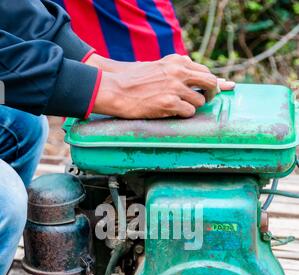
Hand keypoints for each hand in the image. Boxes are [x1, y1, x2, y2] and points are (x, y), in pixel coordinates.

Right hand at [92, 54, 234, 118]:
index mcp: (177, 61)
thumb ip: (176, 69)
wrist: (115, 89)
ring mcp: (175, 88)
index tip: (219, 89)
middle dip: (212, 93)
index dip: (212, 82)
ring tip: (178, 108)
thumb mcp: (158, 66)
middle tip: (205, 100)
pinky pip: (189, 112)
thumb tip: (194, 72)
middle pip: (210, 82)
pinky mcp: (169, 103)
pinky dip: (184, 115)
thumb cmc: (134, 81)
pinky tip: (172, 114)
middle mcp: (179, 72)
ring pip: (200, 100)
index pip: (204, 70)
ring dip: (193, 107)